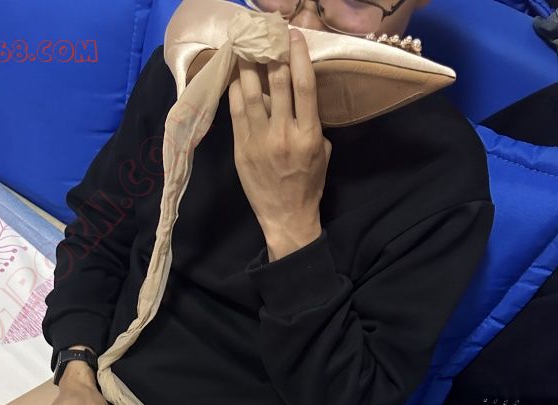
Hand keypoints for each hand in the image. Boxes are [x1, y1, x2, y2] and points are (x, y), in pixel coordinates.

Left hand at [228, 29, 330, 258]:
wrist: (286, 217)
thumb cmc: (308, 184)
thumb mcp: (322, 152)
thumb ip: (311, 123)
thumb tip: (298, 96)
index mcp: (309, 134)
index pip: (304, 86)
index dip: (297, 56)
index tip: (292, 36)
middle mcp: (283, 134)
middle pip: (276, 83)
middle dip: (271, 53)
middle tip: (265, 33)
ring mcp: (259, 141)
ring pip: (251, 94)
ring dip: (248, 65)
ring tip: (244, 45)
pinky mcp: (241, 149)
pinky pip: (236, 112)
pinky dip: (235, 90)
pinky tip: (234, 74)